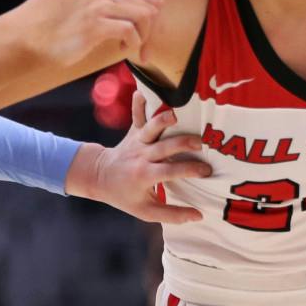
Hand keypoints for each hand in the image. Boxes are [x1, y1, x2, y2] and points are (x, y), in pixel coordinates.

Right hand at [45, 0, 160, 69]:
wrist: (39, 37)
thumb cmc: (73, 27)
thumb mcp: (103, 9)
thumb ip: (126, 4)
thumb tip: (160, 4)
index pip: (152, 0)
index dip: (155, 24)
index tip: (145, 41)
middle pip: (151, 10)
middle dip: (150, 35)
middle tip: (140, 51)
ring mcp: (101, 5)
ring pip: (145, 18)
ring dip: (142, 39)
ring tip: (127, 49)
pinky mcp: (95, 24)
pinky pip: (130, 31)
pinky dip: (132, 45)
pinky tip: (119, 49)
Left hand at [70, 90, 211, 225]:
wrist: (98, 176)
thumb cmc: (125, 195)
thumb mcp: (146, 211)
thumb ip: (172, 215)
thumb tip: (199, 215)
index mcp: (145, 176)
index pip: (171, 172)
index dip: (191, 170)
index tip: (207, 171)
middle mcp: (142, 156)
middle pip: (165, 147)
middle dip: (184, 143)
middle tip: (202, 143)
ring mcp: (137, 141)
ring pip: (150, 127)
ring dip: (163, 119)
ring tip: (178, 115)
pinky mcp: (133, 131)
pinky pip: (136, 114)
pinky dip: (140, 101)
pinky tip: (145, 89)